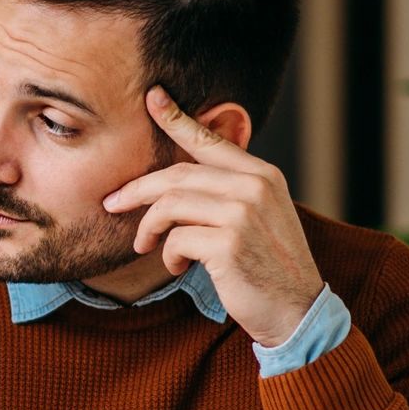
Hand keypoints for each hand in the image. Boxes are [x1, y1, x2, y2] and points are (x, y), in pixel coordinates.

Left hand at [102, 87, 325, 345]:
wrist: (296, 311)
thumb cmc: (269, 266)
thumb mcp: (258, 217)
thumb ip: (228, 193)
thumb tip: (173, 184)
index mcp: (262, 175)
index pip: (210, 140)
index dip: (177, 119)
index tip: (152, 98)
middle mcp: (254, 187)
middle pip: (177, 174)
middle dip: (137, 189)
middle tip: (112, 203)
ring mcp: (243, 214)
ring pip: (170, 204)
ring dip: (149, 228)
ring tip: (144, 245)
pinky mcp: (229, 244)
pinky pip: (176, 239)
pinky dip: (169, 255)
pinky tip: (178, 267)